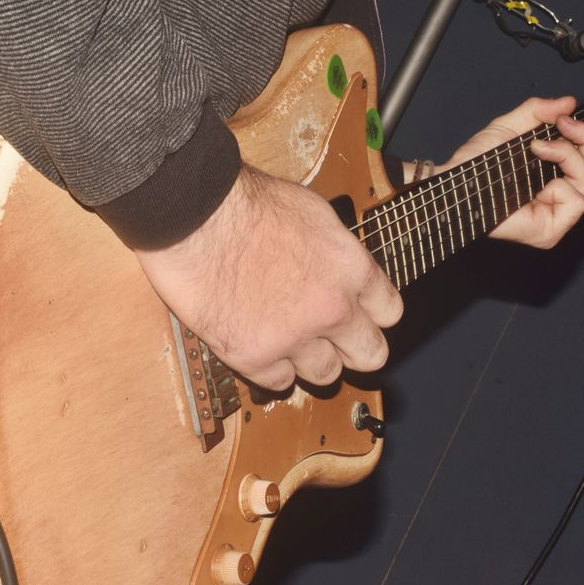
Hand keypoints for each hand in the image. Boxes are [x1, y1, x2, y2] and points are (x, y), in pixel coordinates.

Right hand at [136, 165, 403, 390]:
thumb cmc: (245, 202)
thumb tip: (338, 268)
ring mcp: (295, 338)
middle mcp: (332, 309)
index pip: (389, 312)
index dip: (372, 314)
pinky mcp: (254, 357)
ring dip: (310, 360)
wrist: (195, 215)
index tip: (359, 315)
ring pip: (326, 374)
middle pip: (370, 354)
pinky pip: (279, 382)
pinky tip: (258, 345)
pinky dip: (270, 368)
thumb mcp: (311, 213)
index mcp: (351, 269)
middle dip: (354, 348)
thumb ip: (334, 251)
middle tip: (335, 342)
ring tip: (288, 340)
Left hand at [412, 97, 583, 248]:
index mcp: (557, 178)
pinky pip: (577, 202)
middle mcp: (560, 199)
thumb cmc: (475, 163)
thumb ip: (539, 112)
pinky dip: (561, 184)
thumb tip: (568, 102)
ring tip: (538, 148)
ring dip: (568, 156)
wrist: (455, 181)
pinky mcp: (550, 231)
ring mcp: (557, 218)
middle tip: (563, 126)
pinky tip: (538, 179)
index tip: (566, 119)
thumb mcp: (510, 127)